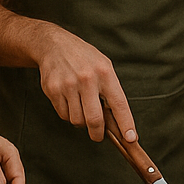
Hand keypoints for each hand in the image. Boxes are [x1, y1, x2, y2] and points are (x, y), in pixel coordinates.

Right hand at [30, 24, 134, 142]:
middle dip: (98, 133)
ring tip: (82, 108)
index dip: (126, 123)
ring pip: (77, 120)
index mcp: (105, 73)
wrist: (54, 45)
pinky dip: (69, 114)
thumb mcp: (104, 67)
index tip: (130, 138)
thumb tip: (117, 122)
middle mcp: (87, 79)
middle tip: (98, 136)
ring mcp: (68, 85)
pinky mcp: (53, 90)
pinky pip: (63, 115)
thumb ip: (111, 91)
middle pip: (94, 119)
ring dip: (81, 121)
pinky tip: (70, 101)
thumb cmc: (84, 58)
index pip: (119, 104)